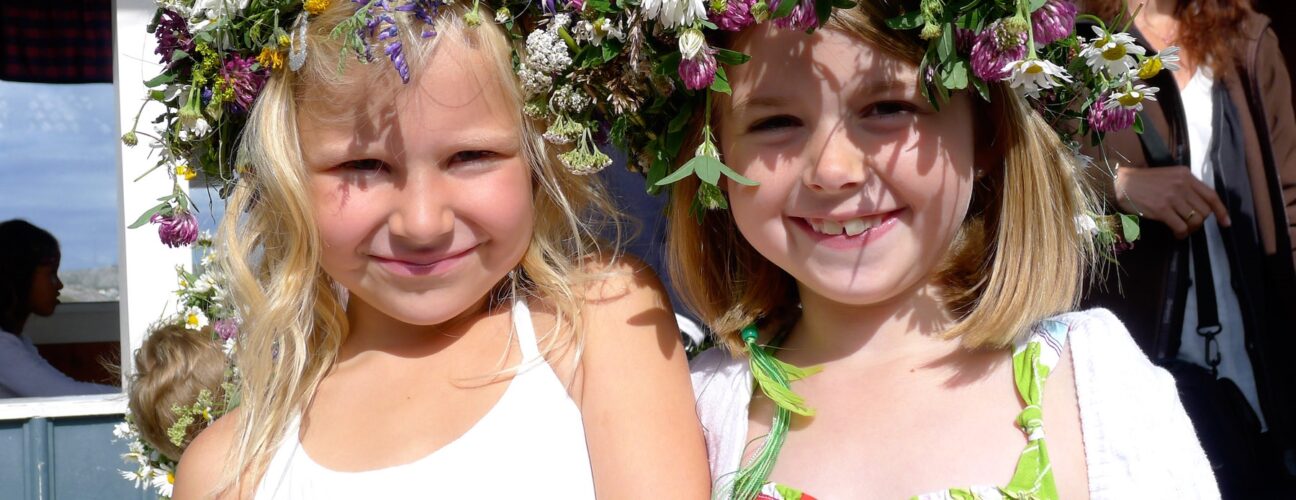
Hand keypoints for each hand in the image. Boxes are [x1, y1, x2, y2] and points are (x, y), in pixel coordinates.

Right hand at [1114, 166, 1231, 238]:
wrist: (1120, 183)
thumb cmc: (1143, 181)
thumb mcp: (1169, 176)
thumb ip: (1184, 186)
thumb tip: (1197, 205)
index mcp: (1186, 175)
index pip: (1211, 195)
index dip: (1221, 211)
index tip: (1226, 222)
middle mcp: (1182, 185)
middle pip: (1205, 210)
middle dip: (1200, 222)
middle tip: (1190, 225)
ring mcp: (1172, 197)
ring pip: (1195, 220)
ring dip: (1190, 229)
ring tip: (1182, 231)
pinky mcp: (1162, 209)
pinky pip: (1181, 227)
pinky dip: (1181, 234)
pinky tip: (1176, 235)